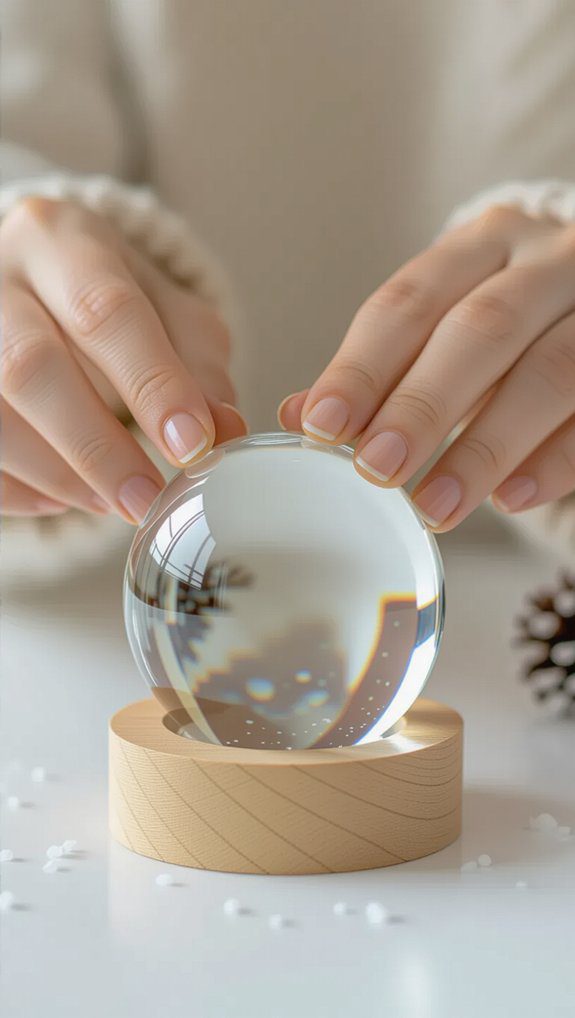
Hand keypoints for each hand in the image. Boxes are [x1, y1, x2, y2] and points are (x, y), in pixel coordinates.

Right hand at [1, 197, 245, 520]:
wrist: (34, 281)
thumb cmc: (108, 297)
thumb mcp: (167, 311)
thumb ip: (199, 366)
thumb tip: (225, 431)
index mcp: (61, 241)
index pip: (105, 310)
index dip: (151, 383)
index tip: (192, 445)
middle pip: (31, 365)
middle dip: (97, 446)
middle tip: (147, 499)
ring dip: (57, 474)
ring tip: (112, 502)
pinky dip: (20, 490)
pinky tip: (62, 499)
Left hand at [279, 206, 574, 529]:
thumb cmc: (511, 319)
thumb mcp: (447, 320)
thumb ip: (381, 365)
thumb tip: (299, 416)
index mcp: (485, 244)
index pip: (411, 300)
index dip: (363, 365)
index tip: (322, 425)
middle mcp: (548, 263)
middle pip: (481, 330)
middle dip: (422, 405)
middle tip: (377, 469)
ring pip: (550, 373)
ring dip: (485, 447)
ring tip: (434, 505)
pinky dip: (553, 461)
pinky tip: (510, 499)